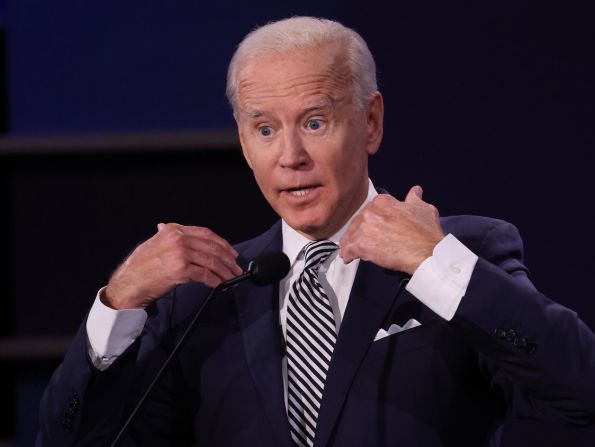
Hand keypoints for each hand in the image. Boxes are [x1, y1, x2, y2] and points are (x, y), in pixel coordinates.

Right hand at [103, 223, 242, 309]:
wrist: (129, 284)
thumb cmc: (140, 267)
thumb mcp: (154, 244)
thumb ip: (167, 236)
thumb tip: (173, 230)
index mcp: (173, 230)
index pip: (205, 233)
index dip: (222, 243)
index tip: (231, 252)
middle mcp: (178, 238)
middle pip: (212, 247)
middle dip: (227, 259)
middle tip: (236, 267)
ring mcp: (180, 253)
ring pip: (211, 261)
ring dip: (225, 271)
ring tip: (231, 278)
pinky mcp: (181, 270)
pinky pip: (205, 275)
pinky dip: (216, 281)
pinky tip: (220, 285)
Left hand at [339, 186, 444, 274]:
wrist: (428, 252)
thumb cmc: (427, 233)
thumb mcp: (423, 209)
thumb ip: (414, 199)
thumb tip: (416, 191)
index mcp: (383, 202)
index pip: (368, 211)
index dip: (369, 222)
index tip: (371, 229)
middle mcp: (371, 212)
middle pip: (357, 223)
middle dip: (359, 233)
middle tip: (364, 242)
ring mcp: (365, 228)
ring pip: (350, 237)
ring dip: (351, 244)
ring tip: (353, 252)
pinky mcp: (361, 245)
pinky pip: (347, 250)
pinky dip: (347, 255)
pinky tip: (348, 258)